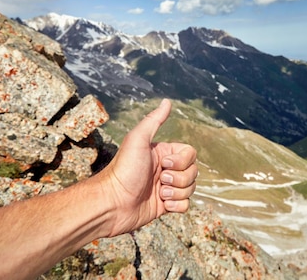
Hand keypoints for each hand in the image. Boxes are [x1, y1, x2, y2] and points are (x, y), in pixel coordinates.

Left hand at [96, 99, 197, 236]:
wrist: (112, 204)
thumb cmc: (123, 170)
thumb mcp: (137, 140)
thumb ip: (154, 120)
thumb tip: (167, 101)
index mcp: (163, 153)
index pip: (190, 154)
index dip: (182, 161)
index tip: (164, 164)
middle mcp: (166, 169)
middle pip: (193, 171)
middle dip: (179, 179)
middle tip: (159, 180)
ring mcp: (166, 188)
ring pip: (190, 188)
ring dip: (177, 193)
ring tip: (158, 194)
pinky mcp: (165, 205)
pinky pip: (185, 205)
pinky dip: (177, 206)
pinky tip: (162, 205)